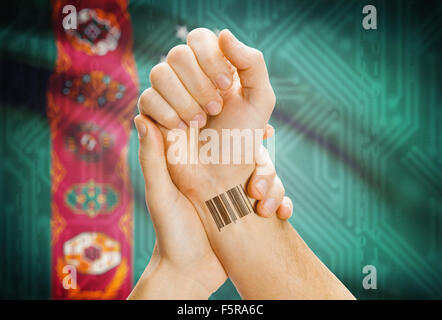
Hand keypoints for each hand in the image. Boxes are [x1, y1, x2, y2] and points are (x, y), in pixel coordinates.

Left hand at [128, 116, 291, 298]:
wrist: (189, 273)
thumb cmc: (170, 234)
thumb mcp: (160, 195)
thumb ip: (153, 159)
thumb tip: (141, 116)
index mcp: (198, 164)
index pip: (222, 134)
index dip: (240, 125)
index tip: (259, 127)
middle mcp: (220, 174)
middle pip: (252, 153)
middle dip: (264, 164)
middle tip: (258, 183)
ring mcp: (237, 192)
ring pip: (267, 175)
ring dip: (275, 186)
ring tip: (265, 207)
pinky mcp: (249, 209)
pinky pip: (274, 198)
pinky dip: (283, 203)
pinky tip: (282, 214)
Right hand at [138, 28, 275, 206]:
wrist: (223, 177)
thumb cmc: (243, 139)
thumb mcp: (260, 100)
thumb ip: (252, 62)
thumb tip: (222, 34)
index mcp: (213, 69)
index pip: (199, 38)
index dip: (210, 58)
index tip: (227, 86)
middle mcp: (189, 78)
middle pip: (178, 54)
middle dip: (199, 84)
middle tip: (215, 109)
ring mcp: (169, 95)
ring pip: (159, 73)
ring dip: (184, 100)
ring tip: (200, 123)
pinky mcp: (153, 114)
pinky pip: (147, 98)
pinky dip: (167, 113)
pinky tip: (183, 129)